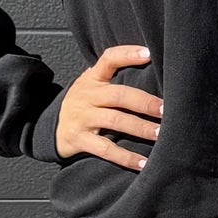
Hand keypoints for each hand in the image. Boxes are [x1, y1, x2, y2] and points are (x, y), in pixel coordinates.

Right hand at [55, 44, 161, 170]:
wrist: (51, 128)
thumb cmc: (83, 104)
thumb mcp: (91, 85)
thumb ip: (113, 79)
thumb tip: (150, 68)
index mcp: (92, 79)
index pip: (108, 59)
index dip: (127, 54)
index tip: (148, 54)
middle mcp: (87, 96)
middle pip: (119, 95)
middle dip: (145, 102)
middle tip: (166, 110)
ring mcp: (82, 118)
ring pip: (115, 121)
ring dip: (141, 128)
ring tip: (161, 134)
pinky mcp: (80, 140)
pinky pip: (106, 149)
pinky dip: (126, 157)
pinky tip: (143, 163)